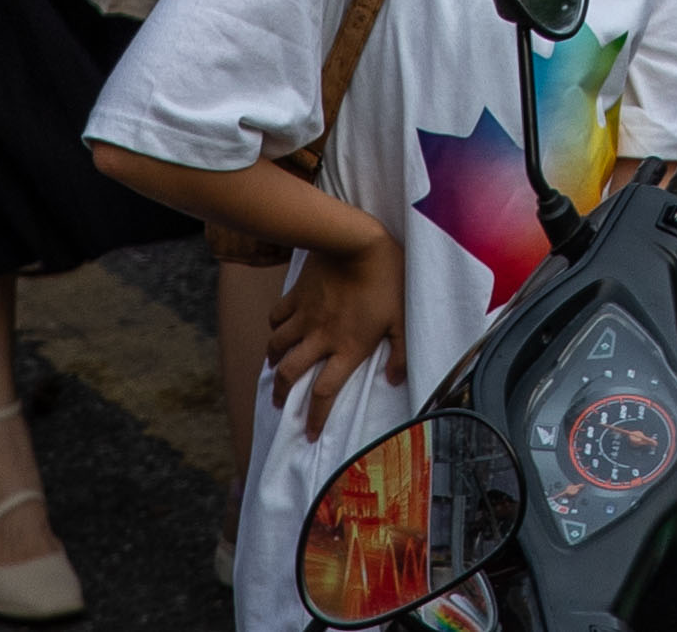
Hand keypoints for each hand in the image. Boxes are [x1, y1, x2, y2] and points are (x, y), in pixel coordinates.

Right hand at [267, 223, 405, 437]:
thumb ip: (400, 353)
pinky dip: (273, 326)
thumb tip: (395, 380)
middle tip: (279, 404)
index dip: (316, 418)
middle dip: (282, 393)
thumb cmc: (387, 280)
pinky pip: (276, 316)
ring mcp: (305, 316)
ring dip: (273, 362)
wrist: (357, 242)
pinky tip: (276, 330)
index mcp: (348, 348)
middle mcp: (321, 337)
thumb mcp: (402, 319)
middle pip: (291, 374)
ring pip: (277, 347)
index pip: (325, 393)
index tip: (310, 434)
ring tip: (274, 369)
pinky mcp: (297, 295)